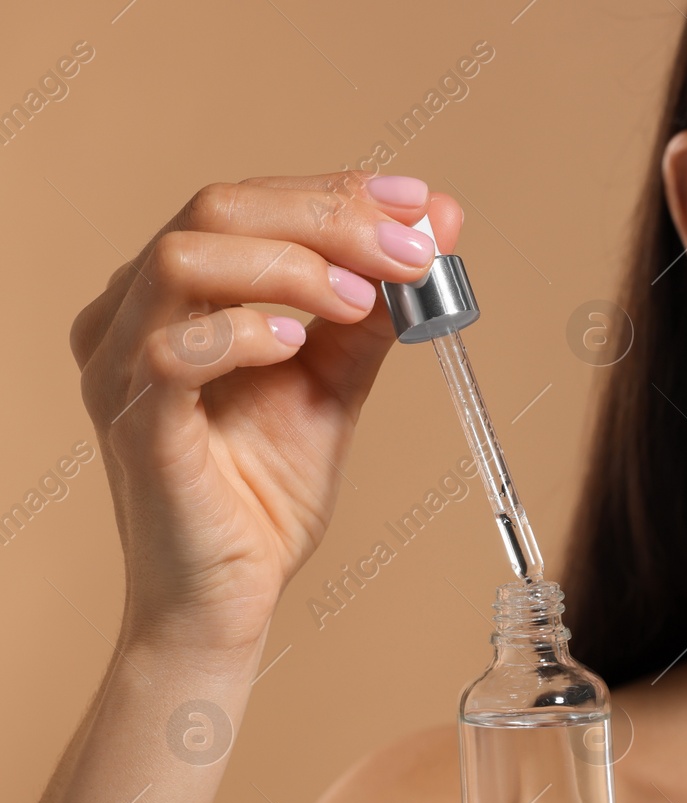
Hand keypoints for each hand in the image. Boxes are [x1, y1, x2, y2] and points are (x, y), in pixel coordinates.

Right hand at [68, 172, 462, 654]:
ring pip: (185, 257)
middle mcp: (131, 313)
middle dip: (329, 218)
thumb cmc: (264, 493)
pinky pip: (169, 350)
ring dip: (291, 266)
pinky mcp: (134, 424)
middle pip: (217, 208)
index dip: (338, 192)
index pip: (248, 203)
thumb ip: (376, 310)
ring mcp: (120, 365)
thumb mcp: (336, 382)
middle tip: (410, 251)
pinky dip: (244, 333)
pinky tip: (297, 347)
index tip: (421, 204)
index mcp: (174, 293)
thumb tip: (437, 230)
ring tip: (361, 302)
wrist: (228, 597)